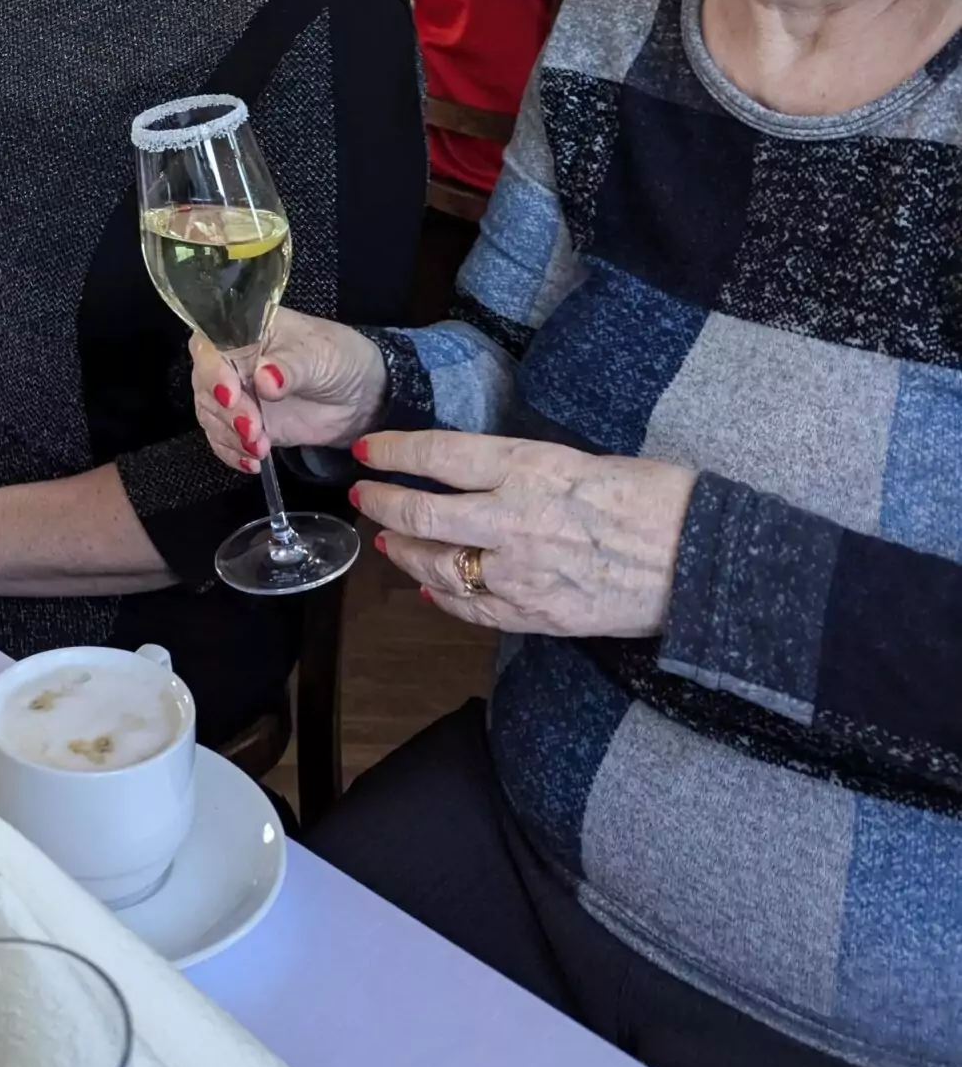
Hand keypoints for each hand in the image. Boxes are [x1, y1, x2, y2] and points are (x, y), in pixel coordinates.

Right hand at [190, 309, 386, 469]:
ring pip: (210, 415)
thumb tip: (264, 378)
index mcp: (245, 331)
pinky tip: (253, 461)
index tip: (230, 395)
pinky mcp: (244, 424)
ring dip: (230, 436)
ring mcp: (237, 394)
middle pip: (204, 385)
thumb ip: (290, 367)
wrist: (360, 397)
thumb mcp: (319, 356)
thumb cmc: (338, 359)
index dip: (212, 370)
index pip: (210, 346)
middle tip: (253, 429)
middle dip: (225, 412)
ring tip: (261, 448)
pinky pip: (222, 440)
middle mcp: (232, 361)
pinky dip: (233, 453)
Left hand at [352, 430, 696, 637]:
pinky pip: (473, 608)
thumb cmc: (657, 499)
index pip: (440, 454)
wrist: (702, 562)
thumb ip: (529, 469)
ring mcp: (522, 573)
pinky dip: (442, 596)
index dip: (396, 452)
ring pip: (439, 563)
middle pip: (425, 510)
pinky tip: (428, 587)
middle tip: (364, 496)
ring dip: (406, 550)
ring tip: (390, 539)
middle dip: (384, 502)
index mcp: (531, 467)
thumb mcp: (586, 460)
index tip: (369, 451)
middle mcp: (515, 518)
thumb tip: (488, 472)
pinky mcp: (537, 615)